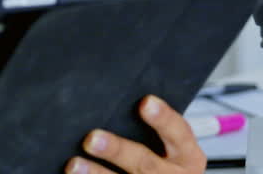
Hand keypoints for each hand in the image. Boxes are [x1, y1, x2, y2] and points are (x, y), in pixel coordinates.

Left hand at [66, 95, 207, 173]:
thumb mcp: (173, 147)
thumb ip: (153, 126)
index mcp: (187, 155)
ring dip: (96, 173)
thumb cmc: (166, 159)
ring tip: (74, 164)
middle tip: (92, 138)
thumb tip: (115, 96)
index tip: (145, 102)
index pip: (178, 132)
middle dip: (117, 150)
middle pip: (144, 163)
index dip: (162, 118)